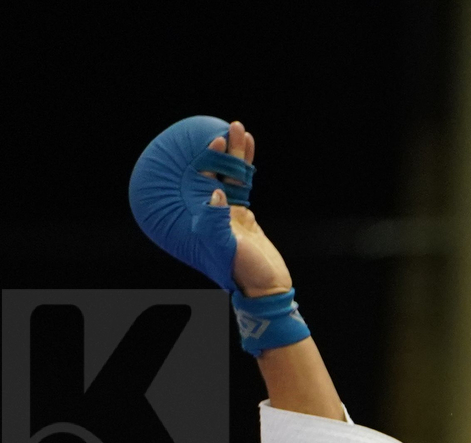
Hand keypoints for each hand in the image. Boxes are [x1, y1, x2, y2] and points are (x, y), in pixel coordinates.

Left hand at [201, 122, 291, 297]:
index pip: (204, 180)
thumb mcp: (226, 248)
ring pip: (231, 175)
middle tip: (229, 127)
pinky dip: (247, 168)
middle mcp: (212, 212)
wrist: (267, 288)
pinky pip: (244, 186)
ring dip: (236, 154)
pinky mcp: (245, 216)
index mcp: (205, 217)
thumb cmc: (243, 272)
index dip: (209, 159)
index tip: (215, 140)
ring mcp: (229, 213)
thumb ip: (215, 222)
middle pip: (215, 172)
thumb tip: (215, 193)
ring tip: (240, 130)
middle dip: (221, 149)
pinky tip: (249, 151)